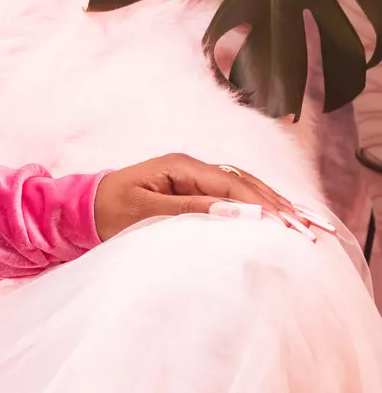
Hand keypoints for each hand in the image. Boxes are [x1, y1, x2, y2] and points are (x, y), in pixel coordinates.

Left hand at [93, 152, 333, 241]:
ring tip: (305, 222)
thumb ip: (190, 208)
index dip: (263, 203)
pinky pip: (232, 193)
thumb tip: (235, 209)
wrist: (82, 210)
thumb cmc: (108, 211)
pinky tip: (277, 217)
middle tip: (309, 227)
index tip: (288, 224)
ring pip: (243, 185)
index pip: (232, 183)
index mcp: (180, 166)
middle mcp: (190, 166)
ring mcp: (192, 176)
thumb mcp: (145, 212)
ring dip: (273, 204)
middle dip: (278, 204)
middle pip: (244, 181)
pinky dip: (257, 204)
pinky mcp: (191, 189)